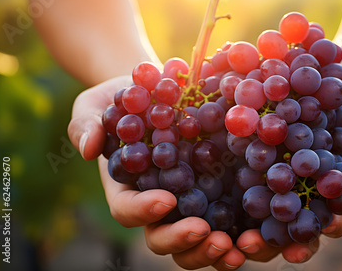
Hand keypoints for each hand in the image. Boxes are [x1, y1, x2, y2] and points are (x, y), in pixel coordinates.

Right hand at [67, 76, 244, 269]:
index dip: (143, 210)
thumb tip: (88, 148)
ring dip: (212, 250)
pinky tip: (255, 235)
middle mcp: (156, 203)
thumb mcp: (94, 107)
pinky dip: (238, 234)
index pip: (128, 209)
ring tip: (234, 247)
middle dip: (182, 240)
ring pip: (194, 241)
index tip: (165, 199)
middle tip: (204, 231)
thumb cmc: (121, 100)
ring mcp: (187, 202)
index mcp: (126, 188)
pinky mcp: (214, 192)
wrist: (157, 91)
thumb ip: (86, 125)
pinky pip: (225, 221)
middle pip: (162, 237)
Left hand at [233, 80, 341, 263]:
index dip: (334, 224)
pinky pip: (247, 168)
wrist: (321, 79)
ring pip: (268, 206)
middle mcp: (304, 187)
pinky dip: (239, 176)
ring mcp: (278, 172)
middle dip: (289, 239)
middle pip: (297, 221)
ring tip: (246, 242)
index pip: (335, 214)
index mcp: (334, 186)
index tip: (331, 226)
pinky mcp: (257, 153)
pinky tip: (226, 181)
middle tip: (281, 249)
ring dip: (258, 227)